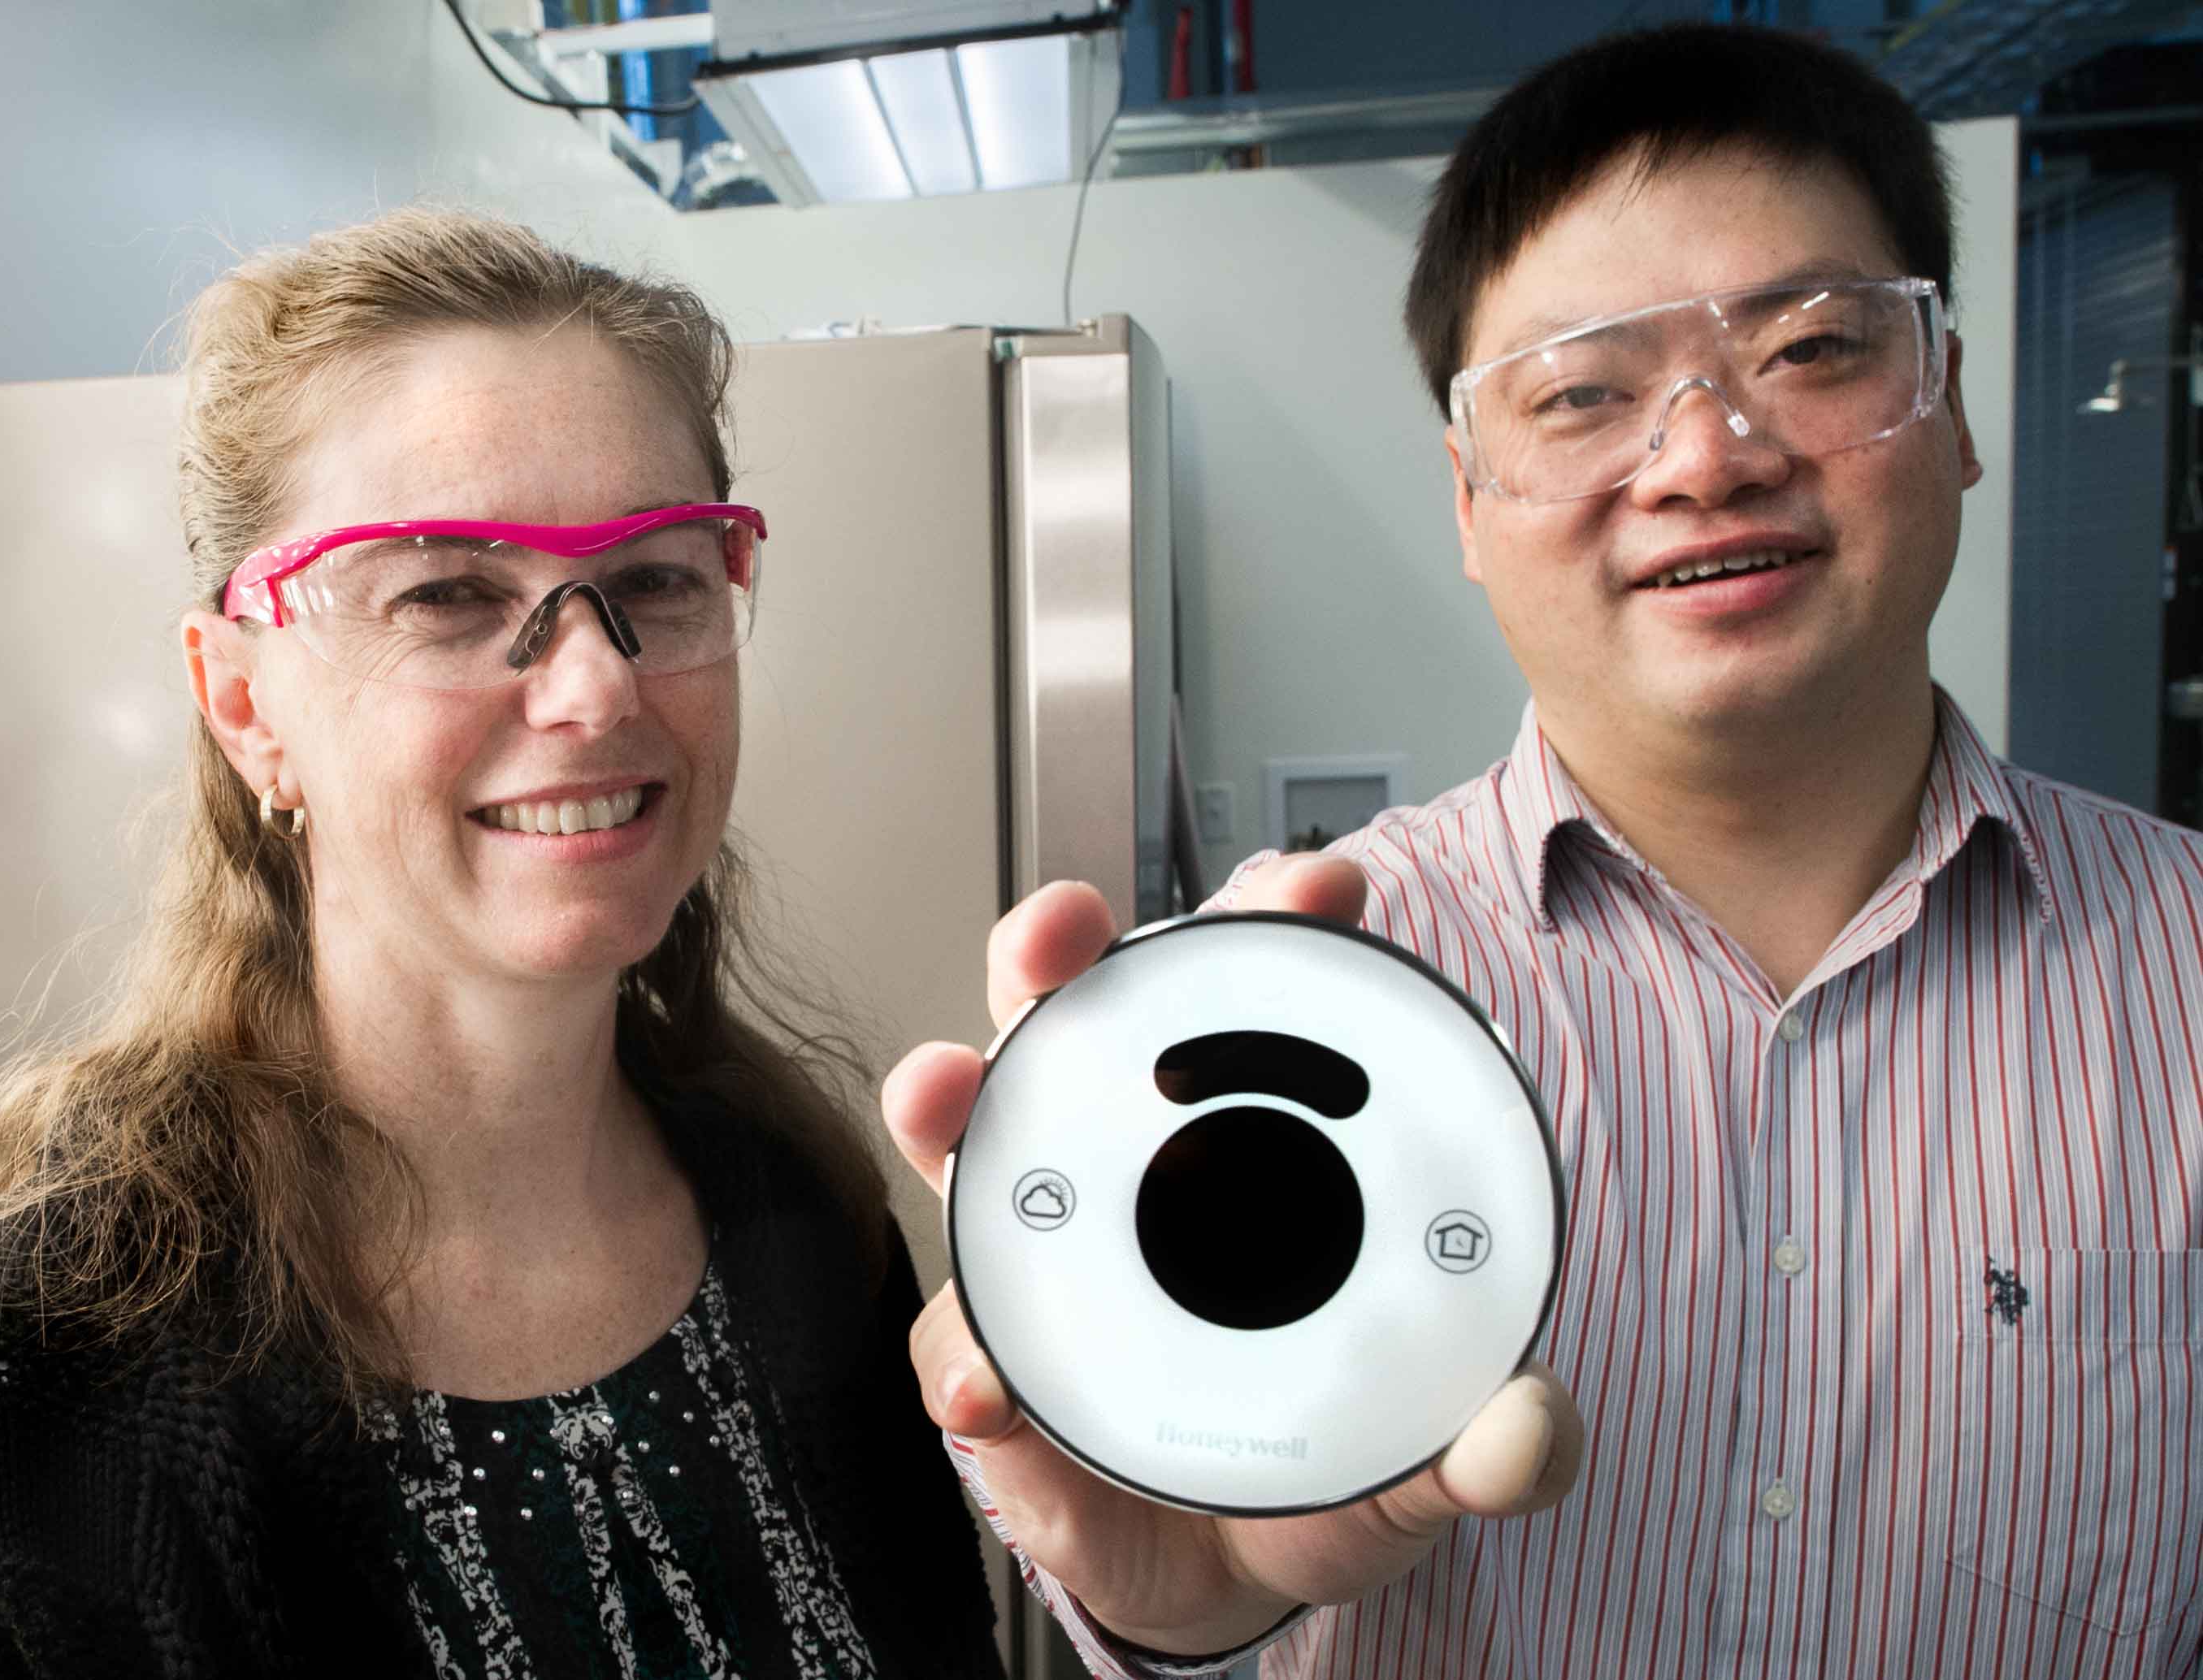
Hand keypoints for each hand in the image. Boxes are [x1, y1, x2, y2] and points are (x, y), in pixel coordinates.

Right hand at [881, 859, 1584, 1654]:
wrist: (1224, 1579)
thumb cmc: (1314, 1463)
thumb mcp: (1424, 1450)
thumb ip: (1494, 1446)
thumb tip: (1532, 1426)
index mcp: (1249, 1149)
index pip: (1256, 1001)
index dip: (1278, 922)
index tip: (1320, 886)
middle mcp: (1125, 1171)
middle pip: (1075, 1020)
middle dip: (1057, 949)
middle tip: (1067, 933)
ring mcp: (1040, 1256)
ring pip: (972, 1140)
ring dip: (950, 1098)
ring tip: (948, 1096)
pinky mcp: (990, 1365)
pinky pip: (958, 1345)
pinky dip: (965, 1359)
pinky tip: (989, 1388)